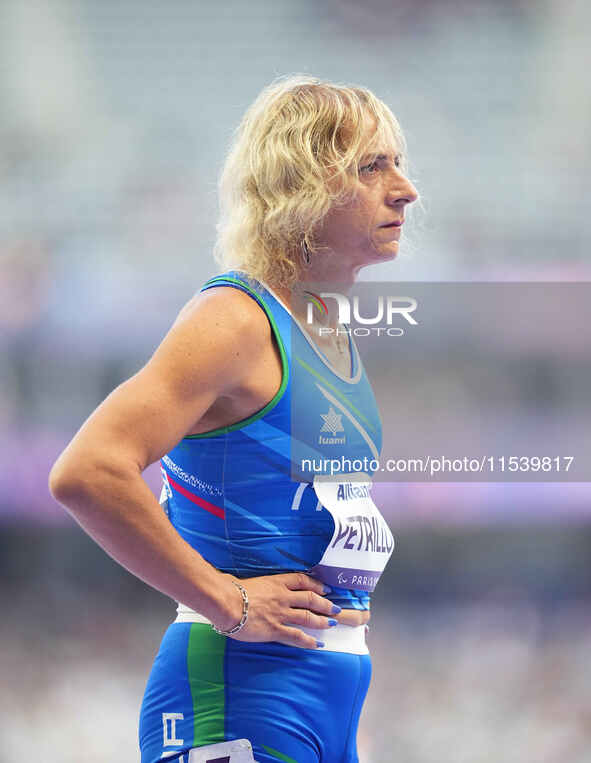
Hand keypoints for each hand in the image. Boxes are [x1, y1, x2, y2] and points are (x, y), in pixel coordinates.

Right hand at [213, 572, 341, 648]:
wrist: (226, 602)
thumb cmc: (230, 589)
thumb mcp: (245, 581)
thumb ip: (250, 585)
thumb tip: (237, 582)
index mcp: (276, 582)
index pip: (302, 581)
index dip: (316, 584)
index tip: (325, 588)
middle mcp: (283, 597)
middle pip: (310, 599)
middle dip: (325, 604)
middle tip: (335, 608)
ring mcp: (281, 613)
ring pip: (308, 617)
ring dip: (321, 621)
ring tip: (331, 624)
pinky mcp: (275, 629)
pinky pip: (297, 636)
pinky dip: (309, 641)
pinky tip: (317, 644)